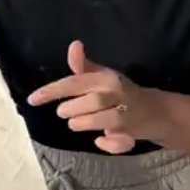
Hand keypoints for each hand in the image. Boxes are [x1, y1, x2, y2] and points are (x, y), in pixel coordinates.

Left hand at [27, 42, 165, 153]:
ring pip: (103, 121)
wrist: (156, 111)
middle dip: (72, 109)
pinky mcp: (132, 135)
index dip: (52, 91)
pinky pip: (118, 142)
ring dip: (84, 123)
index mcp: (108, 78)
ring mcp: (127, 116)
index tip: (32, 99)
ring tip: (74, 123)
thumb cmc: (121, 92)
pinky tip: (100, 141)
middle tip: (63, 112)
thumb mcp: (102, 76)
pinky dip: (108, 145)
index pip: (75, 82)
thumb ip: (82, 66)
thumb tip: (74, 44)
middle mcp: (118, 95)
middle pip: (91, 102)